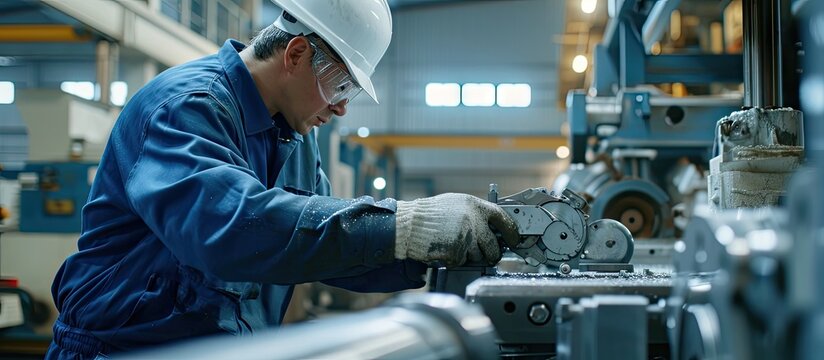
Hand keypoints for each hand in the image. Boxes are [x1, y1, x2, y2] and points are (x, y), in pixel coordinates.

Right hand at [394, 193, 518, 266]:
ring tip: (454, 245)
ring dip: (469, 257)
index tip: (514, 239)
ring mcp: (466, 237)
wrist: (408, 225)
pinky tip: (444, 250)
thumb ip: (475, 213)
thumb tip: (492, 228)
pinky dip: (455, 261)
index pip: (503, 219)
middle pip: (494, 246)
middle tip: (485, 254)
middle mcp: (474, 220)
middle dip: (491, 254)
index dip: (511, 231)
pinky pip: (462, 262)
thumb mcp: (455, 204)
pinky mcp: (457, 252)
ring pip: (479, 257)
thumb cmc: (428, 215)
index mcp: (475, 206)